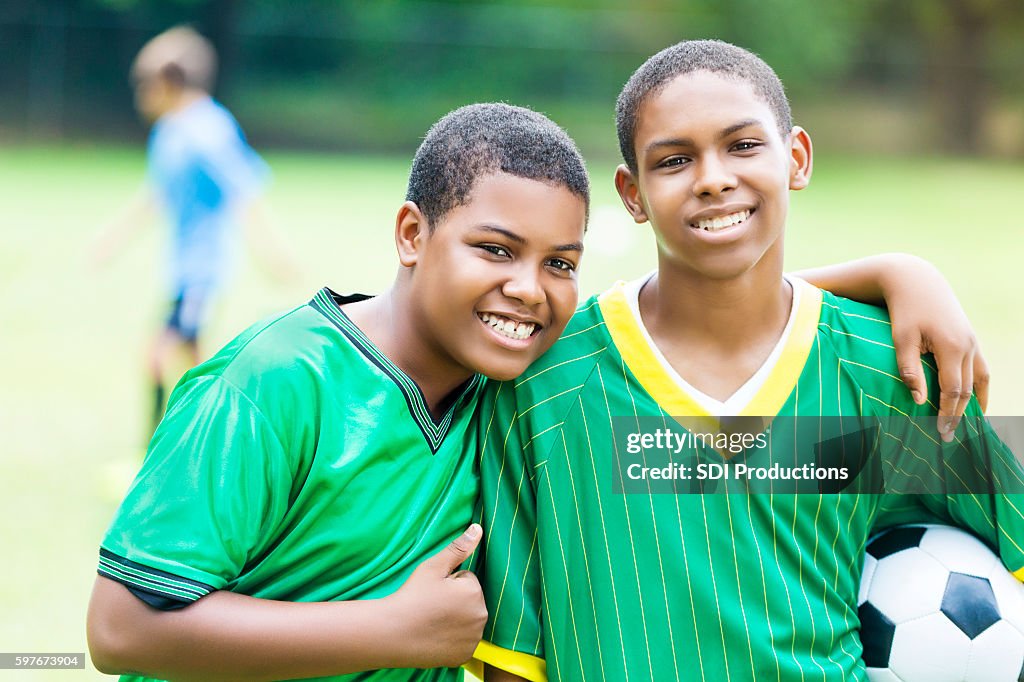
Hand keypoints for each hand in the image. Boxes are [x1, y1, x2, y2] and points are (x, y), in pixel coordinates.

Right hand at [385, 524, 486, 668]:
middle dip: (455, 600)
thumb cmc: (412, 596)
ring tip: (432, 621)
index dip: (449, 583)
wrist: (392, 633)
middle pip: (470, 601)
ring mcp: (473, 639)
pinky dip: (452, 639)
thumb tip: (478, 528)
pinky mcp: (463, 655)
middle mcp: (480, 616)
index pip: (467, 580)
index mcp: (474, 592)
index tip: (433, 591)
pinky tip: (435, 637)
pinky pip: (462, 641)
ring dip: (455, 619)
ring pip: (467, 621)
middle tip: (431, 606)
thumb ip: (458, 547)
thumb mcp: (433, 567)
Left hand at [886, 257, 989, 441]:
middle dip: (959, 415)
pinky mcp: (970, 338)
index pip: (953, 391)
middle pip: (967, 390)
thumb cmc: (904, 310)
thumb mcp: (901, 338)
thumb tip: (919, 400)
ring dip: (975, 405)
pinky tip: (975, 402)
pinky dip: (980, 388)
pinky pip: (981, 369)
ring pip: (980, 381)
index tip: (939, 434)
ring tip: (968, 427)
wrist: (916, 280)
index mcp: (951, 347)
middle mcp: (968, 346)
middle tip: (947, 437)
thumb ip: (909, 369)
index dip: (947, 414)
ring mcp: (972, 342)